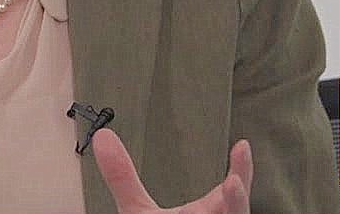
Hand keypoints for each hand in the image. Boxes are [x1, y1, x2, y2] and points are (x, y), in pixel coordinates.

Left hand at [92, 129, 252, 213]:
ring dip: (232, 211)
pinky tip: (200, 212)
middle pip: (236, 213)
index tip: (241, 147)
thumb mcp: (137, 209)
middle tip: (233, 183)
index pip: (230, 192)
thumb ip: (122, 176)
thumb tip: (104, 139)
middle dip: (236, 201)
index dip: (240, 171)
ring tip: (230, 190)